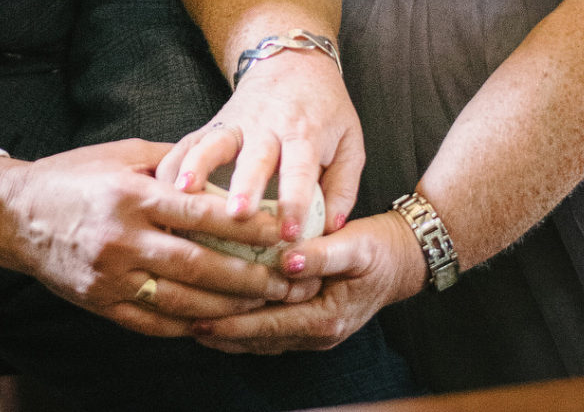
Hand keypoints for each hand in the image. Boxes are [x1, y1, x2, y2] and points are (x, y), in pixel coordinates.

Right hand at [0, 139, 315, 337]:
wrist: (15, 215)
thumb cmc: (75, 175)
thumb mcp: (122, 155)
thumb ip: (172, 162)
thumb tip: (222, 163)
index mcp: (132, 196)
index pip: (200, 213)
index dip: (245, 224)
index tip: (282, 229)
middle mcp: (122, 239)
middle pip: (199, 265)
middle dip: (249, 276)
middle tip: (287, 279)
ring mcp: (111, 278)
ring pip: (182, 299)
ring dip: (228, 307)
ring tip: (265, 304)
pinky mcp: (101, 304)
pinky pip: (154, 321)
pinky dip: (190, 324)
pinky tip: (218, 322)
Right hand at [156, 53, 364, 243]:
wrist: (292, 59)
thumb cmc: (325, 109)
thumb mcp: (350, 141)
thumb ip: (345, 186)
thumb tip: (331, 230)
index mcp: (305, 133)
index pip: (300, 169)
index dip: (296, 201)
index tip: (290, 234)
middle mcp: (267, 127)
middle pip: (254, 158)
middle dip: (244, 186)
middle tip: (236, 215)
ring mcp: (235, 123)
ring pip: (212, 145)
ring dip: (198, 168)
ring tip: (183, 193)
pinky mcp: (213, 124)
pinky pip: (189, 142)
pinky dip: (173, 162)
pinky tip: (158, 186)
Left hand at [191, 211, 426, 354]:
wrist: (403, 261)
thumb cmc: (378, 249)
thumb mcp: (356, 245)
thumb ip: (323, 253)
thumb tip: (289, 260)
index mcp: (325, 319)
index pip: (269, 325)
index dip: (233, 322)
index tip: (199, 315)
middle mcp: (316, 334)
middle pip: (259, 338)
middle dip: (220, 331)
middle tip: (181, 320)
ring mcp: (312, 333)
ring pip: (261, 338)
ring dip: (227, 332)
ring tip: (189, 321)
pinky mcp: (308, 323)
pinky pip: (269, 329)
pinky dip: (243, 325)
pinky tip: (220, 314)